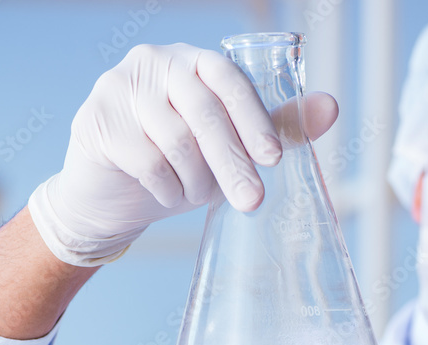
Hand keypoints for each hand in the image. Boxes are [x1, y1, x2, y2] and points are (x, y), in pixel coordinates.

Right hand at [28, 42, 337, 265]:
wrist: (110, 195)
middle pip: (204, 113)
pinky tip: (167, 195)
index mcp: (194, 60)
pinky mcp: (96, 119)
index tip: (274, 159)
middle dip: (232, 162)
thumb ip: (277, 126)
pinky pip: (145, 160)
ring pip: (175, 140)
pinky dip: (165, 188)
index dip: (254, 118)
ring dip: (195, 180)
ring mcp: (120, 87)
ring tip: (199, 196)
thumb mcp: (230, 146)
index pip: (229, 79)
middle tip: (252, 201)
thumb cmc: (176, 163)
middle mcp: (155, 62)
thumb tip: (331, 107)